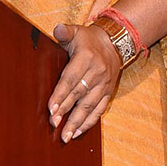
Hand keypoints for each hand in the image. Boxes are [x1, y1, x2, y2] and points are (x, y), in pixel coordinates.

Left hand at [48, 22, 121, 141]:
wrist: (115, 43)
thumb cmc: (88, 40)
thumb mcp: (77, 31)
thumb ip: (65, 32)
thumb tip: (57, 29)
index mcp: (86, 58)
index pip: (71, 79)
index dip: (60, 94)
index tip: (51, 108)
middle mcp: (96, 73)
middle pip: (78, 95)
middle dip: (66, 111)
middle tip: (54, 124)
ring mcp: (104, 85)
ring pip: (89, 106)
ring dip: (76, 122)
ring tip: (65, 136)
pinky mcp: (108, 93)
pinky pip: (99, 110)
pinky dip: (89, 122)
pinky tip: (77, 132)